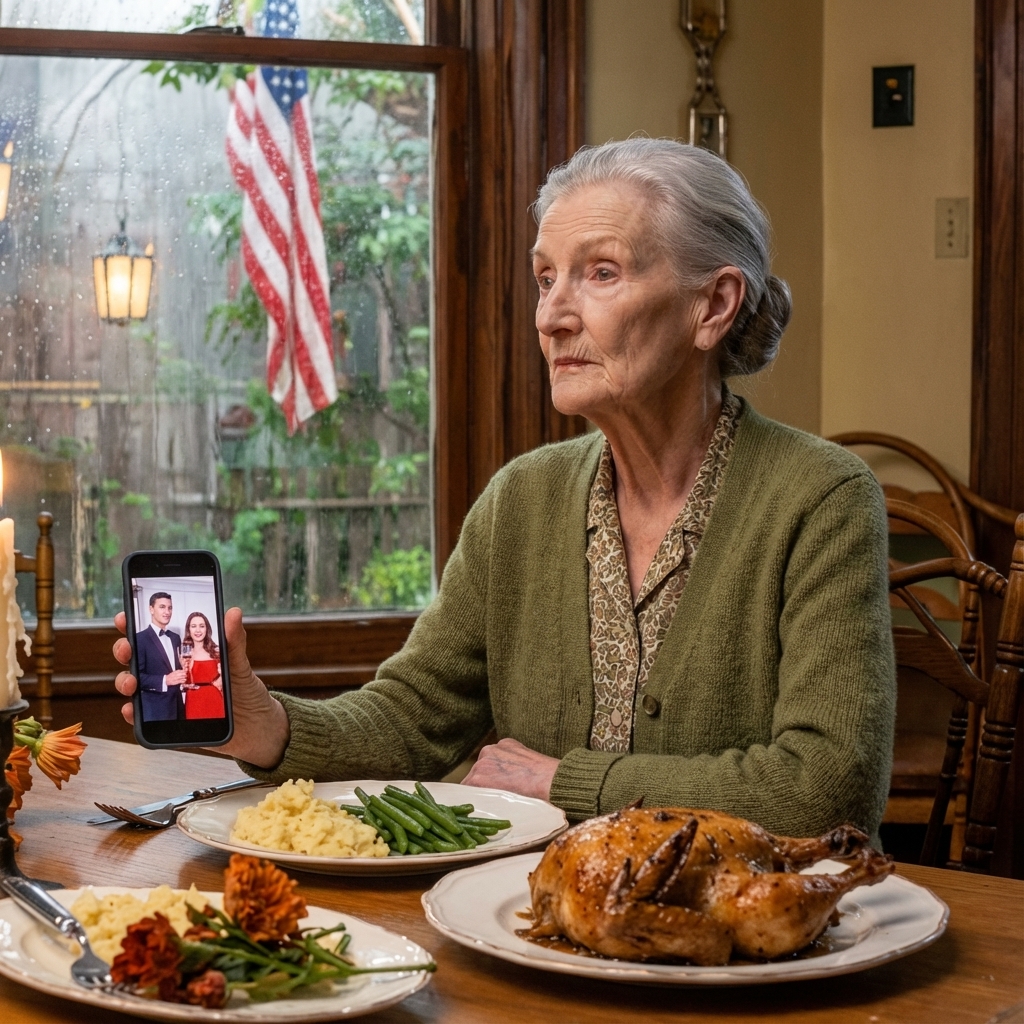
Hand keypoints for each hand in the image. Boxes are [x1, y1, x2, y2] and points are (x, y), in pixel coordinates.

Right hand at [113, 608, 289, 766]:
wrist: (256, 727)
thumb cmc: (247, 692)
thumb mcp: (240, 664)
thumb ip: (234, 640)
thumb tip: (232, 613)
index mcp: (188, 657)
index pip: (157, 638)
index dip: (137, 626)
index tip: (126, 616)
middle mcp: (174, 675)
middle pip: (139, 660)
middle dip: (125, 650)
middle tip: (127, 648)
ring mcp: (171, 698)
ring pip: (137, 687)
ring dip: (125, 681)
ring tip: (131, 682)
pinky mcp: (171, 722)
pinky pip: (146, 718)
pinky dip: (134, 714)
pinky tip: (132, 709)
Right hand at [462, 737, 558, 801]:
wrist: (554, 783)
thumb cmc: (530, 802)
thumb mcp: (501, 806)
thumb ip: (487, 801)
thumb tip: (481, 804)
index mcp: (477, 778)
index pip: (466, 789)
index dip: (474, 796)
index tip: (481, 801)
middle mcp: (482, 759)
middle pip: (475, 774)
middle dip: (483, 783)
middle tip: (498, 794)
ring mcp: (495, 748)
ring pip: (486, 762)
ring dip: (493, 770)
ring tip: (510, 782)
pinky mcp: (507, 741)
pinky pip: (499, 752)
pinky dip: (504, 759)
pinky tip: (517, 769)